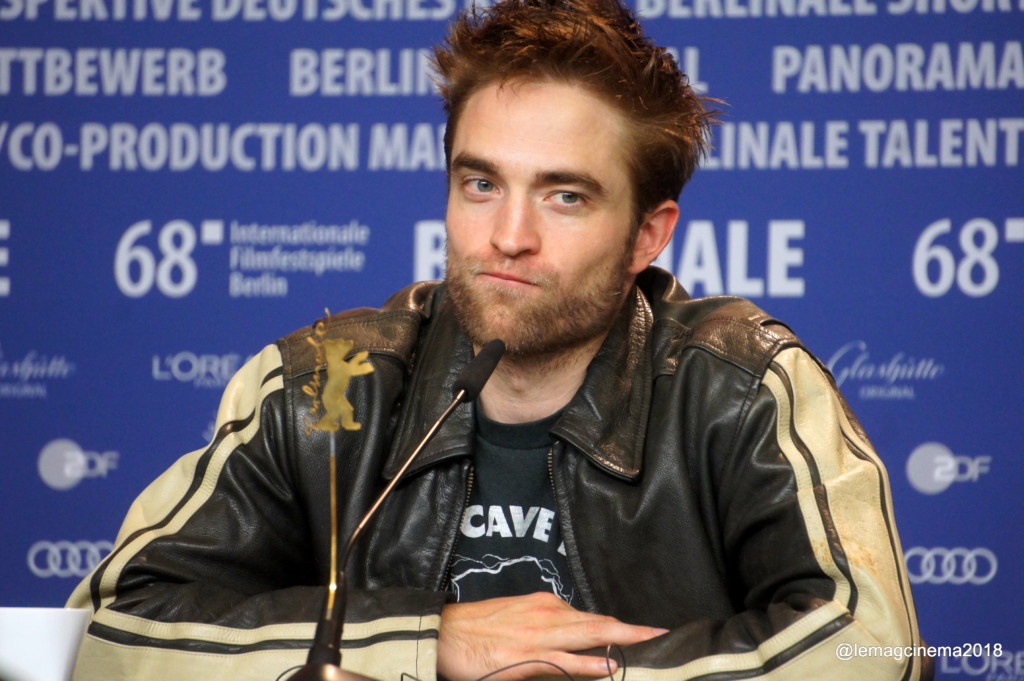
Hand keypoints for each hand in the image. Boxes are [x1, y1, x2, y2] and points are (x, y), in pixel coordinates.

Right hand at [436, 592, 667, 680]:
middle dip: (633, 630)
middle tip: (663, 634)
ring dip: (622, 639)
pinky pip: (564, 660)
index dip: (619, 626)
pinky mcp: (525, 655)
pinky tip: (609, 666)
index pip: (591, 617)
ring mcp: (538, 634)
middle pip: (599, 622)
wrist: (443, 632)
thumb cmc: (475, 630)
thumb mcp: (516, 621)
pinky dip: (589, 663)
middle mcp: (547, 613)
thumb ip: (543, 628)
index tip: (645, 632)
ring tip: (650, 644)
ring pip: (589, 634)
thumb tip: (570, 645)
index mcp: (545, 605)